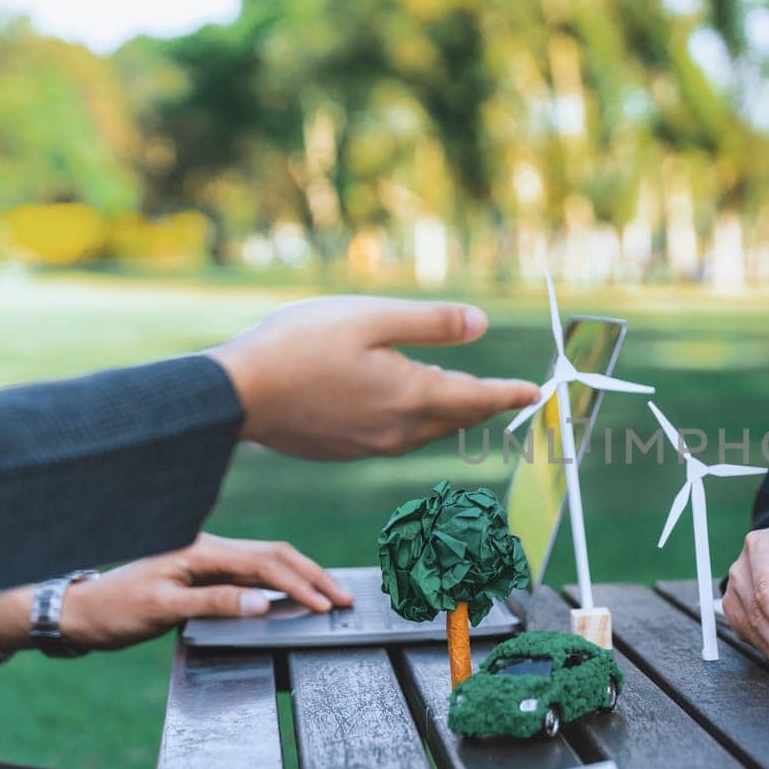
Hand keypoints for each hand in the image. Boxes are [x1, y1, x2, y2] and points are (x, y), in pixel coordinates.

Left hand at [0, 534, 355, 652]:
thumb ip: (214, 604)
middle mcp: (208, 548)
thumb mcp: (161, 608)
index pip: (265, 563)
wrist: (80, 612)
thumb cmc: (114, 610)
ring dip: (301, 577)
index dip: (300, 583)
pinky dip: (281, 583)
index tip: (326, 604)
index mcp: (201, 550)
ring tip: (330, 595)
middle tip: (344, 598)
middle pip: (275, 555)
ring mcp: (207, 560)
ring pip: (267, 562)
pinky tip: (294, 594)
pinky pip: (253, 573)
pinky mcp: (205, 574)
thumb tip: (263, 604)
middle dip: (313, 575)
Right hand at [207, 296, 540, 459]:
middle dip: (484, 405)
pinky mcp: (344, 450)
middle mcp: (398, 432)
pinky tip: (405, 408)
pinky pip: (396, 438)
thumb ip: (430, 324)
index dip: (510, 393)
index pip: (478, 398)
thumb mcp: (370, 318)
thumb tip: (481, 325)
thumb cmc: (297, 347)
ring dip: (450, 414)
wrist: (233, 397)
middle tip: (508, 394)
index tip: (535, 392)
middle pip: (456, 418)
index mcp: (412, 397)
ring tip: (464, 398)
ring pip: (426, 431)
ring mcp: (370, 447)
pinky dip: (415, 421)